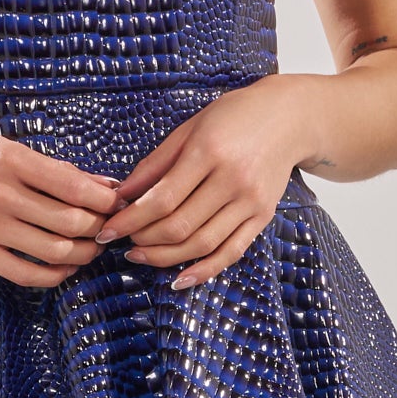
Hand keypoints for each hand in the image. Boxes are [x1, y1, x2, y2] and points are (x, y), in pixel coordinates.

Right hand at [0, 127, 120, 288]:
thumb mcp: (9, 149)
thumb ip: (55, 170)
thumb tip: (103, 186)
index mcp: (11, 160)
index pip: (73, 187)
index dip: (105, 200)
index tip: (116, 203)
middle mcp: (0, 194)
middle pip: (70, 222)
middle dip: (99, 227)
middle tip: (107, 227)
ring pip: (55, 250)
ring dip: (84, 253)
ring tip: (91, 247)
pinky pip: (27, 274)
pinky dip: (55, 274)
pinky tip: (65, 267)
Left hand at [95, 77, 323, 287]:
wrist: (288, 118)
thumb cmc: (233, 117)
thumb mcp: (189, 129)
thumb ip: (154, 164)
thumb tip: (120, 196)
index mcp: (208, 152)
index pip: (161, 199)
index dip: (129, 220)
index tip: (107, 231)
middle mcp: (232, 179)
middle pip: (180, 226)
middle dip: (144, 241)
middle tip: (123, 244)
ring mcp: (251, 201)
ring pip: (202, 244)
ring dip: (166, 258)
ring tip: (142, 257)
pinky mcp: (263, 217)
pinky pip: (231, 252)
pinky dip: (204, 270)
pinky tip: (180, 280)